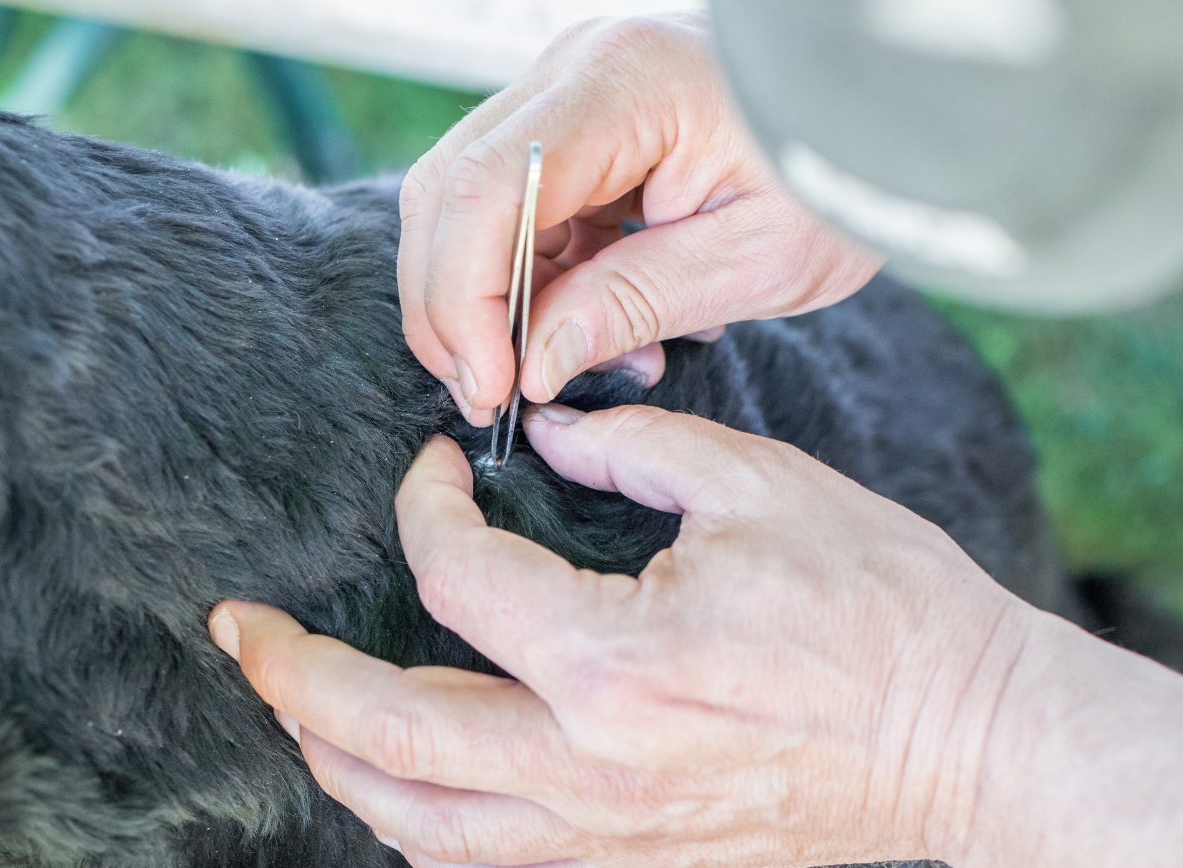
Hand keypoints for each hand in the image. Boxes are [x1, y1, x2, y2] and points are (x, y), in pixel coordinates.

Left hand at [209, 406, 1031, 866]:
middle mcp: (586, 764)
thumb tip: (550, 438)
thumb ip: (633, 448)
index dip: (424, 506)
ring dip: (334, 758)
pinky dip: (414, 818)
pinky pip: (481, 860)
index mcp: (612, 657)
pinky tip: (394, 779)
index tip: (434, 469)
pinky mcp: (632, 861)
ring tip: (290, 705)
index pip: (457, 576)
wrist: (967, 745)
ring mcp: (602, 833)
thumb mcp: (762, 487)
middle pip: (385, 732)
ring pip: (416, 820)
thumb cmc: (883, 612)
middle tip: (241, 630)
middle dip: (293, 676)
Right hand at [398, 13, 882, 424]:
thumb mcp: (752, 260)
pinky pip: (513, 209)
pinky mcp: (578, 126)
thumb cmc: (838, 177)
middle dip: (452, 307)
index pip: (487, 192)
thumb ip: (632, 306)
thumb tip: (530, 366)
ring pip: (466, 203)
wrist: (879, 118)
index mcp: (625, 87)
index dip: (463, 301)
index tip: (490, 388)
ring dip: (488, 298)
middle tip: (493, 395)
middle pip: (449, 192)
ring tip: (559, 365)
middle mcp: (576, 71)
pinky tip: (586, 323)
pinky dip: (528, 278)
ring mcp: (570, 92)